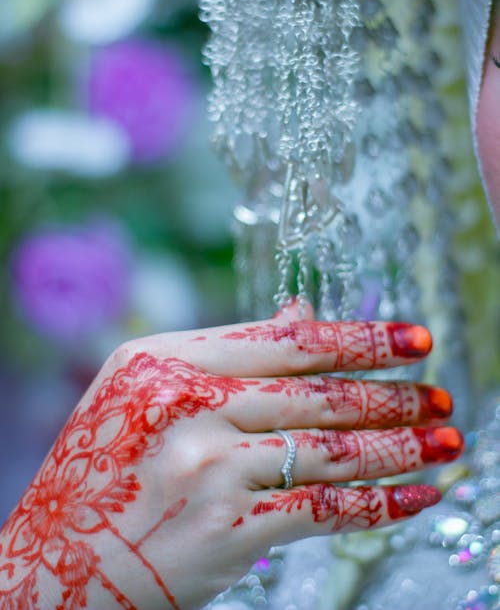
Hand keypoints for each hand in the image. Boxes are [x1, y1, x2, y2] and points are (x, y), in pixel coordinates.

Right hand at [0, 305, 462, 609]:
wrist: (53, 562)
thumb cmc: (106, 469)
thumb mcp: (149, 389)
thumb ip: (230, 351)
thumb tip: (300, 312)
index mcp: (168, 359)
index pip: (286, 340)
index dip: (358, 337)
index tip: (414, 338)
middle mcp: (188, 405)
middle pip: (318, 393)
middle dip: (392, 395)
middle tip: (442, 394)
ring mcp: (207, 467)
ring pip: (330, 448)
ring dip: (400, 445)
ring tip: (447, 440)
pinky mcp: (225, 531)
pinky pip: (321, 508)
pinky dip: (378, 502)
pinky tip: (417, 497)